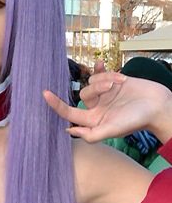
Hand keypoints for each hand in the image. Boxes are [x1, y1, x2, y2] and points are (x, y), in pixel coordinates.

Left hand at [43, 72, 171, 145]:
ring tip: (121, 83)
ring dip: (106, 79)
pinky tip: (106, 68)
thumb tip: (69, 131)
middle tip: (113, 88)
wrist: (157, 105)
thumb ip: (91, 134)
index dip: (56, 105)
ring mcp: (104, 94)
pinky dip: (105, 71)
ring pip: (92, 81)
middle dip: (97, 88)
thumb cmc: (136, 120)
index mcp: (93, 120)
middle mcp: (97, 107)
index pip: (69, 113)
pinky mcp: (113, 82)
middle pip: (83, 93)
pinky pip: (100, 73)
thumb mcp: (112, 130)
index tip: (44, 94)